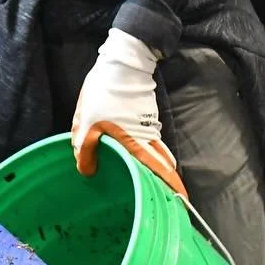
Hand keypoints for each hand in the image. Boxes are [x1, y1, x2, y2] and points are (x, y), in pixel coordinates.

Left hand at [71, 29, 185, 197]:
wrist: (123, 64)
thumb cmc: (104, 91)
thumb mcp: (86, 119)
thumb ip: (84, 147)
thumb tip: (86, 170)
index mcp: (132, 141)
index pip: (156, 169)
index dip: (170, 184)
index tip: (181, 200)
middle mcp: (146, 137)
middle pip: (162, 165)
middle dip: (169, 183)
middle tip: (174, 200)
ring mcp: (148, 128)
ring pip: (159, 155)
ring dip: (162, 171)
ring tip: (163, 187)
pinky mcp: (146, 120)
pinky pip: (153, 144)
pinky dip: (156, 156)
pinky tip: (148, 162)